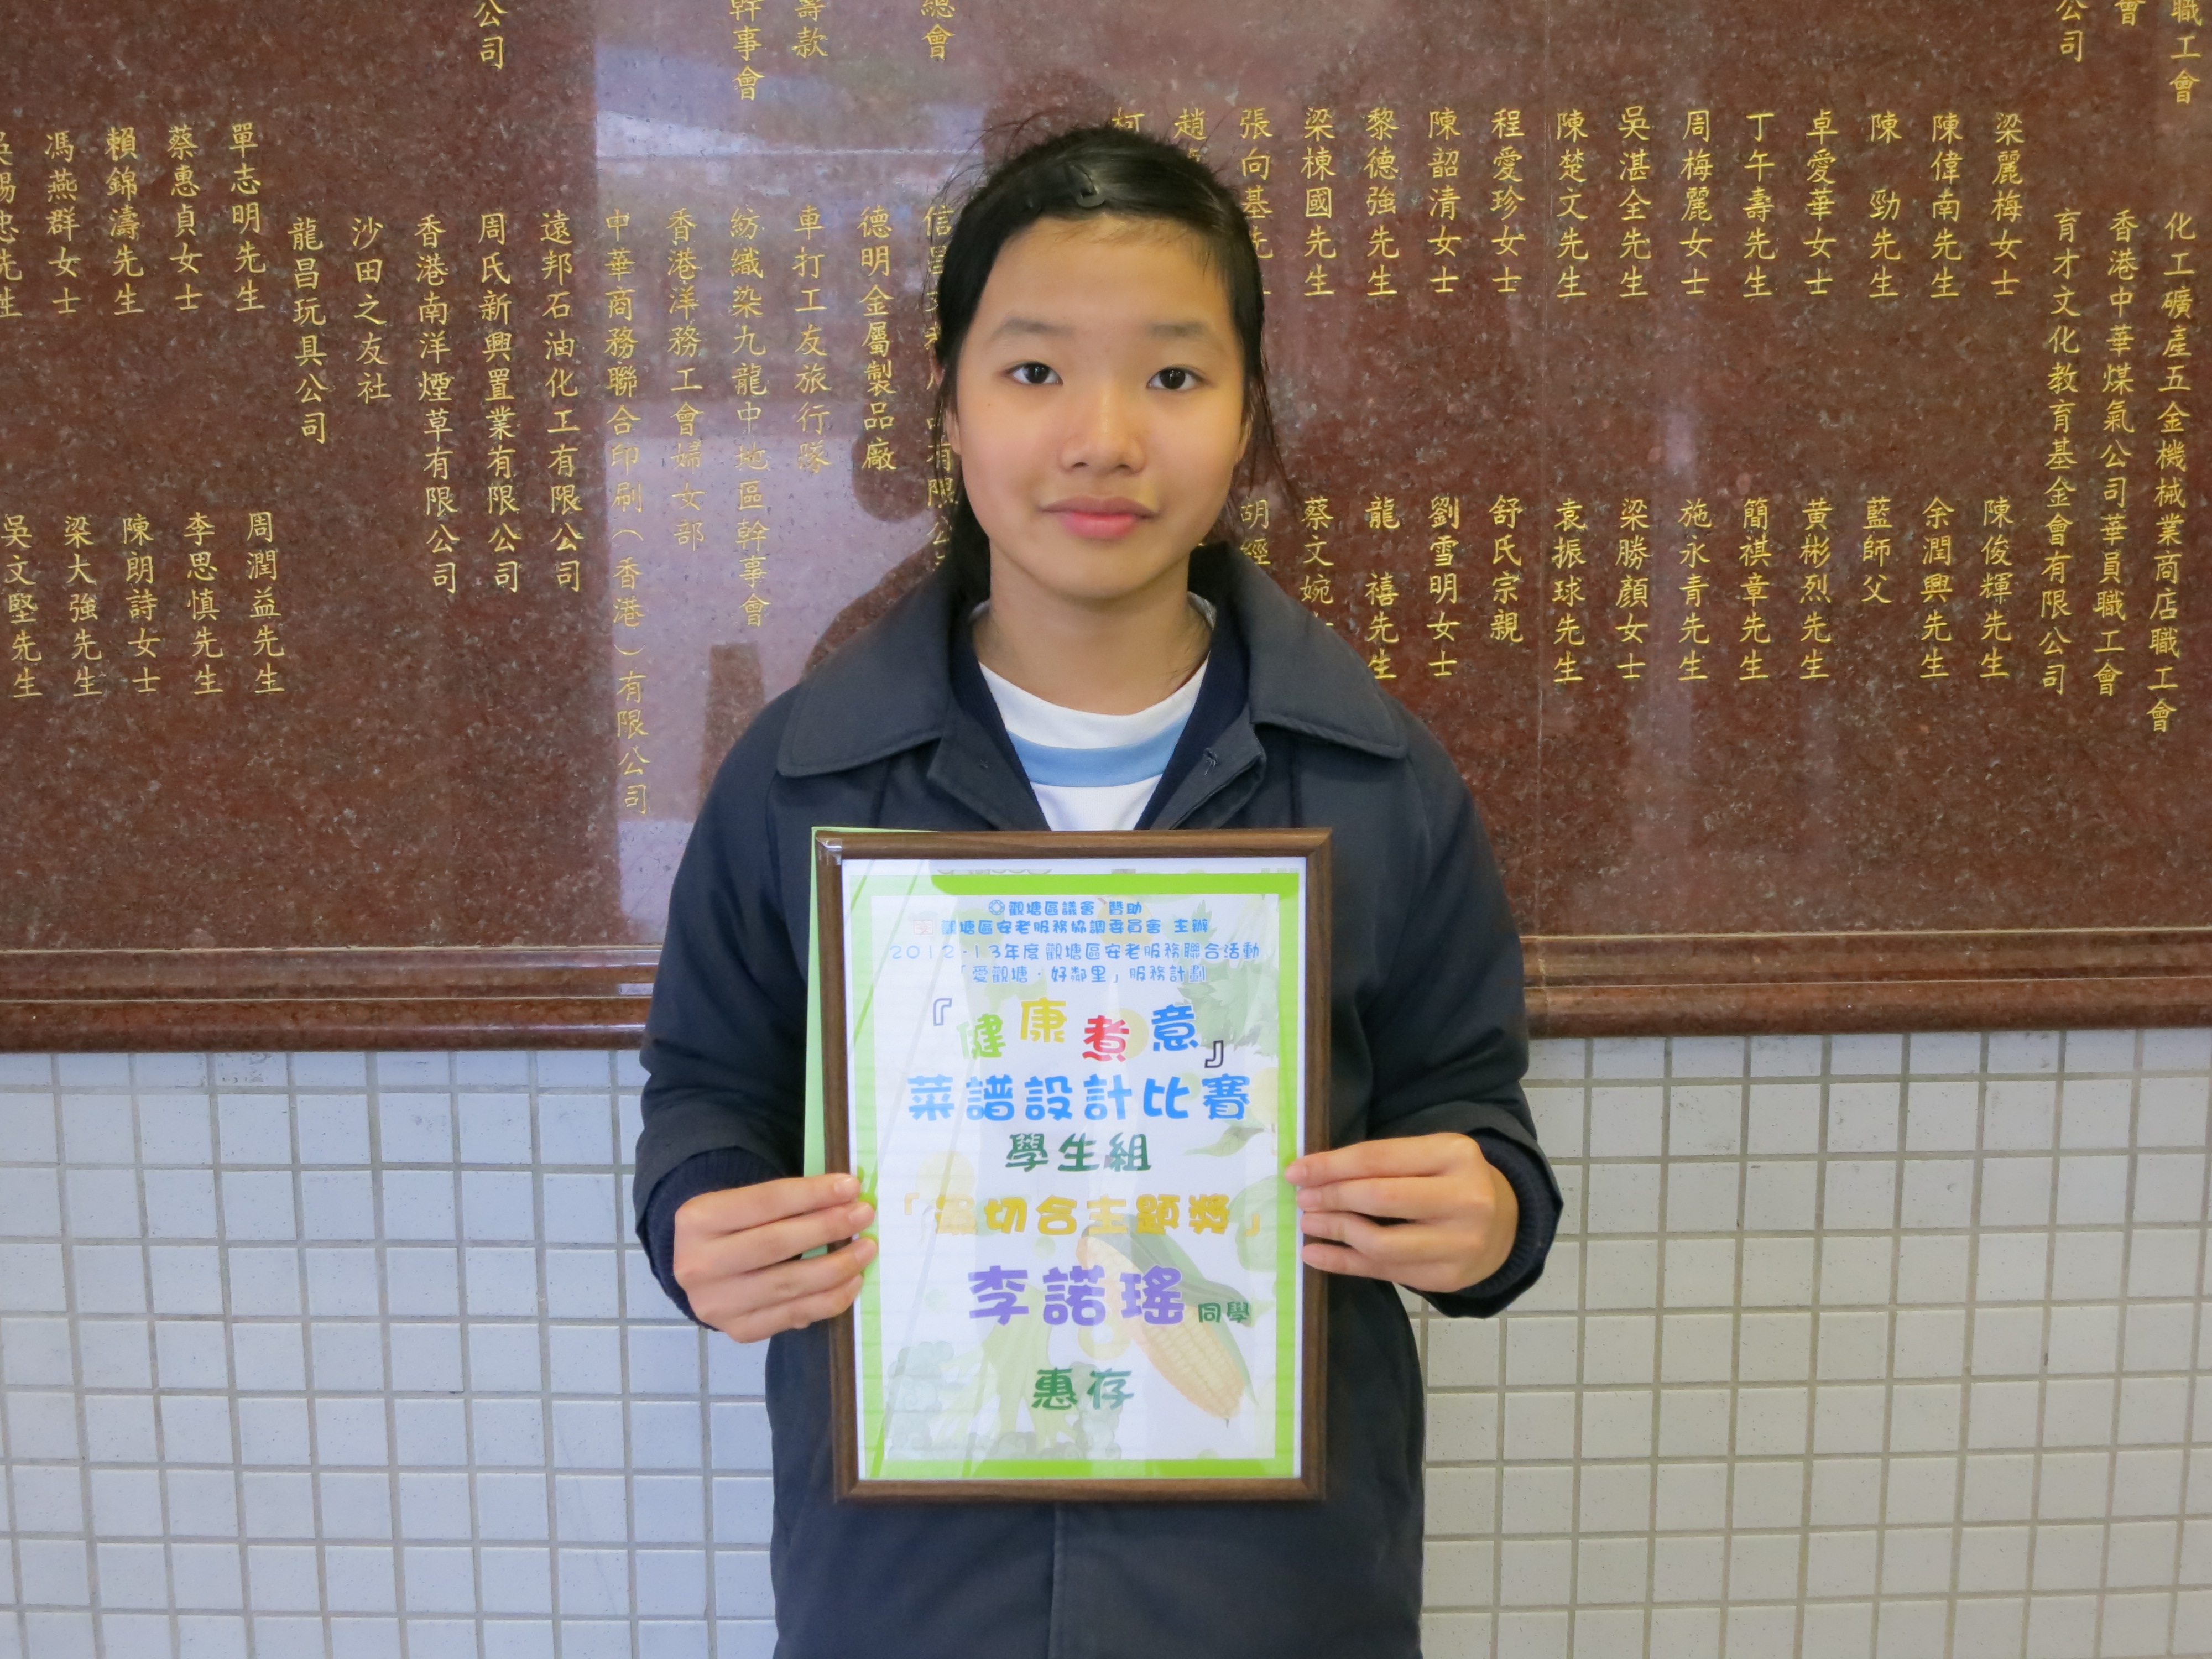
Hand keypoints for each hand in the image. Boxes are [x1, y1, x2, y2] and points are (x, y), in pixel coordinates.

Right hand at [672, 1174, 876, 1341]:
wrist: (701, 1271)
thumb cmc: (733, 1229)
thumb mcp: (743, 1204)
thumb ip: (787, 1201)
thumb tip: (846, 1198)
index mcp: (698, 1219)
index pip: (766, 1201)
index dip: (813, 1193)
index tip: (851, 1187)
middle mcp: (699, 1264)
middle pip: (776, 1244)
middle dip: (828, 1227)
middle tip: (864, 1215)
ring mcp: (717, 1303)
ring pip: (789, 1285)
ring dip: (837, 1266)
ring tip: (865, 1249)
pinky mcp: (737, 1330)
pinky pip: (794, 1316)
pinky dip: (830, 1299)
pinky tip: (852, 1282)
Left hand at [1283, 1133, 1517, 1294]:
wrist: (1505, 1224)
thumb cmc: (1452, 1181)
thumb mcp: (1429, 1155)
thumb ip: (1383, 1162)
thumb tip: (1312, 1173)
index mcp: (1456, 1154)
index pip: (1380, 1158)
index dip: (1331, 1165)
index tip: (1296, 1171)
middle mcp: (1465, 1199)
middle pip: (1380, 1198)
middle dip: (1332, 1198)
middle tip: (1302, 1199)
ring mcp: (1460, 1243)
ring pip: (1381, 1242)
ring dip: (1335, 1231)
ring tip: (1309, 1223)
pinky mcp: (1448, 1277)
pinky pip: (1384, 1271)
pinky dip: (1343, 1263)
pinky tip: (1316, 1254)